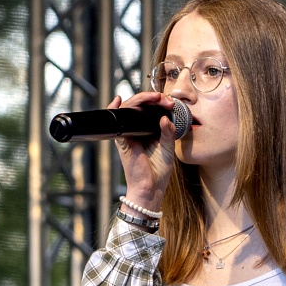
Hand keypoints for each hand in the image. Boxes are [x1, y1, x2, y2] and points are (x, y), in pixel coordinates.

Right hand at [111, 92, 176, 211]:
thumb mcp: (168, 148)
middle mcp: (137, 131)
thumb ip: (168, 132)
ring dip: (140, 99)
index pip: (149, 110)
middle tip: (163, 98)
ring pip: (128, 110)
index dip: (158, 102)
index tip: (170, 103)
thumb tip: (164, 117)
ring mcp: (128, 135)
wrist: (150, 188)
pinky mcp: (122, 141)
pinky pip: (116, 123)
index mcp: (148, 131)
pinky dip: (115, 110)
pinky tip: (118, 101)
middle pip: (138, 107)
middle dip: (151, 98)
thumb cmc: (158, 171)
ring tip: (154, 97)